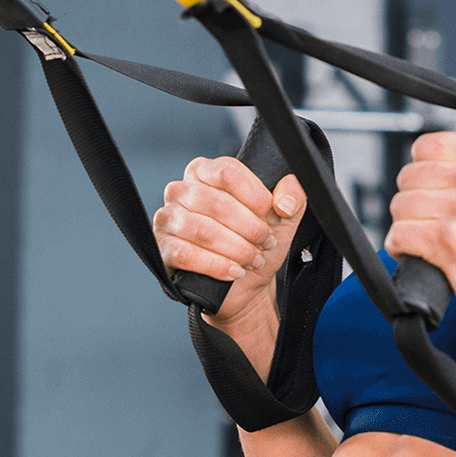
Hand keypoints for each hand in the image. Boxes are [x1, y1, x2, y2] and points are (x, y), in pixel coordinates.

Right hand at [154, 157, 307, 331]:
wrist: (242, 285)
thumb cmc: (254, 244)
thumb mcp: (282, 219)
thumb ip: (293, 197)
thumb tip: (285, 201)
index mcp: (205, 172)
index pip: (228, 172)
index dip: (257, 197)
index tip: (274, 216)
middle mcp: (181, 190)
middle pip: (218, 203)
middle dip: (251, 229)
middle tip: (265, 243)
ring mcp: (167, 219)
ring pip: (204, 231)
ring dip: (237, 250)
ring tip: (253, 259)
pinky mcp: (162, 248)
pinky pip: (187, 254)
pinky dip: (217, 266)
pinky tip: (234, 271)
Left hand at [383, 131, 455, 331]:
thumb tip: (421, 161)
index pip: (426, 145)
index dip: (420, 170)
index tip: (430, 187)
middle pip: (408, 176)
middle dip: (412, 201)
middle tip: (432, 220)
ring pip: (399, 206)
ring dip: (406, 226)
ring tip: (429, 238)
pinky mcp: (449, 239)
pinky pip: (398, 235)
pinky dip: (400, 247)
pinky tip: (420, 253)